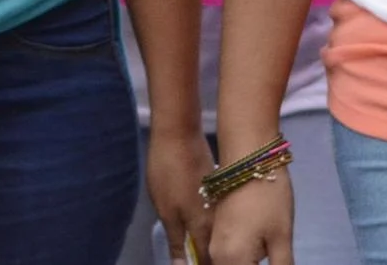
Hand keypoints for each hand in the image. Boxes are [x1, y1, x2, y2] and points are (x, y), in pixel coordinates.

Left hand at [148, 125, 211, 264]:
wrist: (180, 134)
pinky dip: (218, 225)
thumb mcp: (165, 210)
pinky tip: (212, 227)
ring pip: (221, 230)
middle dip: (214, 257)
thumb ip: (176, 240)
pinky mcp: (219, 187)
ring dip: (217, 242)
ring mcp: (220, 199)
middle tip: (206, 260)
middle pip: (218, 245)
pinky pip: (220, 215)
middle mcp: (217, 216)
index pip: (209, 258)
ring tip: (212, 250)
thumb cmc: (168, 173)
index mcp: (203, 225)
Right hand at [206, 168, 292, 264]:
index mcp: (230, 262)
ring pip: (229, 264)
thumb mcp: (281, 237)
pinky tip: (259, 247)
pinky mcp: (217, 231)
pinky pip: (227, 256)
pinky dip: (242, 258)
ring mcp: (214, 244)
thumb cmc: (268, 197)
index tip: (277, 259)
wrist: (248, 157)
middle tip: (275, 253)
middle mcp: (215, 257)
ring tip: (269, 246)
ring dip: (248, 261)